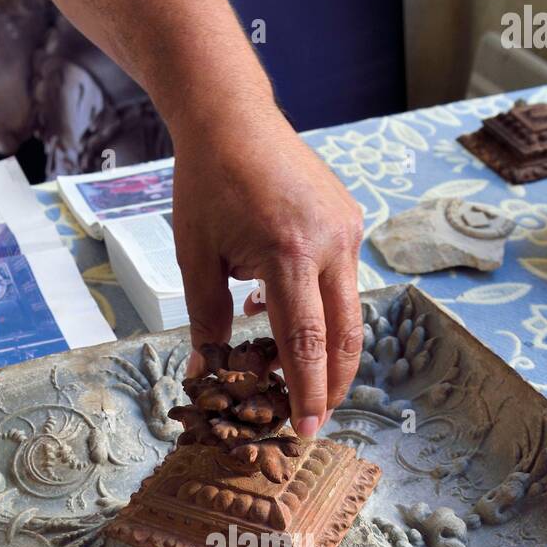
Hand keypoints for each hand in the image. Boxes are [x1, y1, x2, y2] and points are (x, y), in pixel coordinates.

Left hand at [172, 107, 364, 435]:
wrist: (232, 116)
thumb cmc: (206, 184)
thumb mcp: (196, 257)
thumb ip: (207, 319)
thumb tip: (210, 372)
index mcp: (288, 253)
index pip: (306, 343)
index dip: (308, 393)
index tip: (307, 430)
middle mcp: (330, 243)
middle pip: (344, 336)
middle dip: (334, 385)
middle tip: (316, 418)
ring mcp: (347, 230)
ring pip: (351, 313)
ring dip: (333, 353)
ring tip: (310, 382)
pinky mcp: (350, 222)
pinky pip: (345, 282)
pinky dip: (326, 311)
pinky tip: (297, 322)